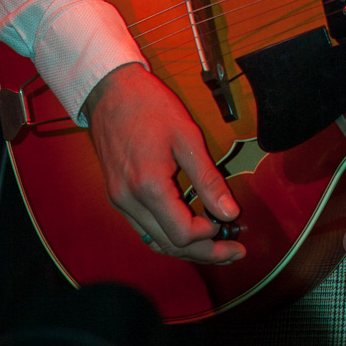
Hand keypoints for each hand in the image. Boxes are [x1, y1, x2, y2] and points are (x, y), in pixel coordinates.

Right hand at [84, 63, 244, 263]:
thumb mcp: (188, 137)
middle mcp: (129, 201)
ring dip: (186, 249)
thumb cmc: (150, 107)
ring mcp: (119, 201)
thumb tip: (229, 211)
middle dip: (204, 253)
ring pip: (154, 242)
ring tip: (216, 246)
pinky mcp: (117, 197)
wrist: (111, 92)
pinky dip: (167, 235)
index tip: (229, 224)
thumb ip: (208, 179)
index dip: (209, 236)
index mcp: (148, 186)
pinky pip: (144, 228)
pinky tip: (187, 230)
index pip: (182, 233)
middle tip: (234, 252)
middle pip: (168, 245)